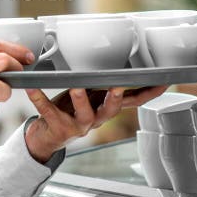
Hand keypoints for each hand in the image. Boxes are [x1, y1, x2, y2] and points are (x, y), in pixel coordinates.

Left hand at [23, 85, 168, 162]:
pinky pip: (48, 111)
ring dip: (81, 99)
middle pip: (111, 110)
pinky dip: (39, 98)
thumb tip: (112, 60)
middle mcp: (95, 119)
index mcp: (105, 109)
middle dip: (115, 98)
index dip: (149, 93)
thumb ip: (101, 85)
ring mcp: (78, 125)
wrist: (46, 137)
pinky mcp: (58, 127)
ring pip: (84, 114)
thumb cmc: (69, 111)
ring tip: (76, 87)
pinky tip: (32, 88)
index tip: (163, 81)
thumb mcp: (90, 97)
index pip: (133, 102)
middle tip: (116, 86)